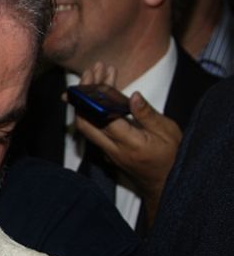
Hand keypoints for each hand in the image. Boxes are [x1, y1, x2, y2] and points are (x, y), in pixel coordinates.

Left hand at [72, 63, 180, 227]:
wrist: (164, 184)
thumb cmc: (170, 158)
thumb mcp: (167, 133)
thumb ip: (148, 115)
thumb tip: (133, 96)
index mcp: (129, 143)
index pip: (103, 118)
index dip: (96, 96)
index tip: (97, 77)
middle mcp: (112, 148)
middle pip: (85, 120)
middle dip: (84, 93)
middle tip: (90, 71)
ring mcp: (106, 150)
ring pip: (86, 123)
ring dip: (86, 99)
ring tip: (95, 75)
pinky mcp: (106, 149)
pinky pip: (92, 127)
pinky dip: (92, 109)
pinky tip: (99, 92)